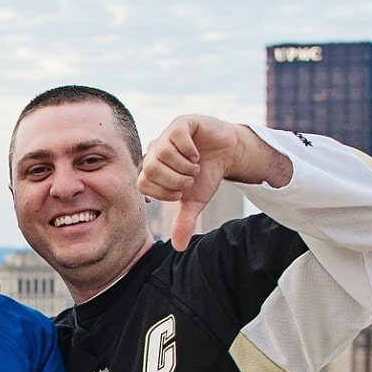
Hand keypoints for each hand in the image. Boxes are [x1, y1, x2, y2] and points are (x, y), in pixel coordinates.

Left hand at [140, 116, 290, 248]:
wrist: (228, 153)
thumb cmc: (206, 176)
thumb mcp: (195, 202)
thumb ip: (184, 221)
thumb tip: (179, 247)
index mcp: (152, 168)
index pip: (143, 183)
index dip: (163, 192)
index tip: (180, 192)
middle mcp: (155, 150)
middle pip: (150, 168)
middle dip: (174, 180)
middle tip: (189, 180)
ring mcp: (167, 135)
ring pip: (163, 153)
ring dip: (184, 167)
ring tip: (195, 167)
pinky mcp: (182, 123)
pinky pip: (176, 136)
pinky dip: (189, 151)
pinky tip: (196, 154)